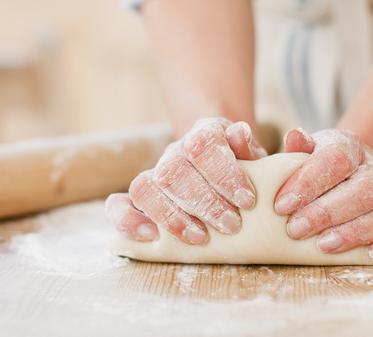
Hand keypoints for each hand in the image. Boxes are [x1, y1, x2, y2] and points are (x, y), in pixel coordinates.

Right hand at [105, 118, 266, 244]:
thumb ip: (250, 148)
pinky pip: (117, 205)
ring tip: (200, 238)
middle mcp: (175, 152)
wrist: (224, 167)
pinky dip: (128, 221)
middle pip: (173, 170)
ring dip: (171, 217)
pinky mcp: (140, 199)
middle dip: (204, 202)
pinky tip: (151, 237)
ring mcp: (154, 174)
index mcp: (204, 134)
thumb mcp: (255, 157)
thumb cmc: (245, 168)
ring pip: (144, 187)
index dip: (223, 173)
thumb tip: (240, 134)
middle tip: (231, 225)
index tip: (247, 200)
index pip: (202, 144)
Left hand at [276, 128, 372, 262]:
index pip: (336, 159)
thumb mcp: (304, 153)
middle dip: (327, 213)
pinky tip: (370, 256)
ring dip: (356, 232)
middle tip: (295, 230)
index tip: (281, 205)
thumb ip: (298, 149)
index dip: (309, 183)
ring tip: (324, 246)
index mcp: (349, 145)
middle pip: (364, 190)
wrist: (351, 171)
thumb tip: (293, 136)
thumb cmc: (318, 167)